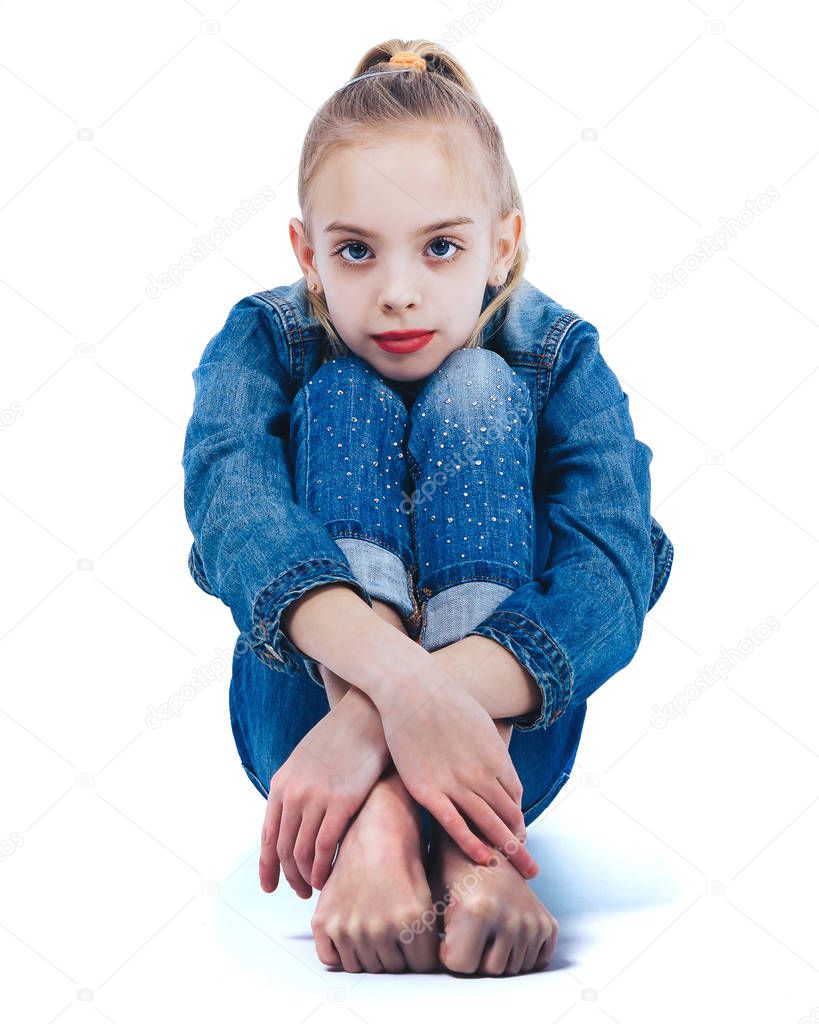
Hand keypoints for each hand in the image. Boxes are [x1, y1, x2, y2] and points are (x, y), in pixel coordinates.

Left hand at [259, 683, 389, 896]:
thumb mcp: (306, 760)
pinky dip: (324, 867)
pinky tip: (329, 876)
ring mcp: (315, 798)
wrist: (365, 714)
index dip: (268, 866)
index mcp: (281, 783)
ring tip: (316, 888)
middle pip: (283, 849)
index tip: (270, 886)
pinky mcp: (341, 802)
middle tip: (300, 892)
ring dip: (306, 877)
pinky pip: (325, 846)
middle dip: (289, 876)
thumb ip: (297, 787)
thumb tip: (296, 817)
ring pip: (302, 853)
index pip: (268, 835)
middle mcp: (292, 793)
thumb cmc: (342, 737)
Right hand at [371, 651, 537, 879]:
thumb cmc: (444, 700)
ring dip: (505, 849)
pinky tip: (484, 859)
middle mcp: (481, 773)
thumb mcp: (479, 722)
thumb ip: (490, 746)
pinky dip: (472, 845)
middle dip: (521, 844)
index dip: (518, 818)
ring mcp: (455, 783)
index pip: (515, 796)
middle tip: (531, 868)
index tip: (518, 832)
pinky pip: (455, 825)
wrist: (412, 688)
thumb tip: (496, 759)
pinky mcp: (428, 790)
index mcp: (496, 756)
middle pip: (509, 815)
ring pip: (488, 824)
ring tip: (516, 870)